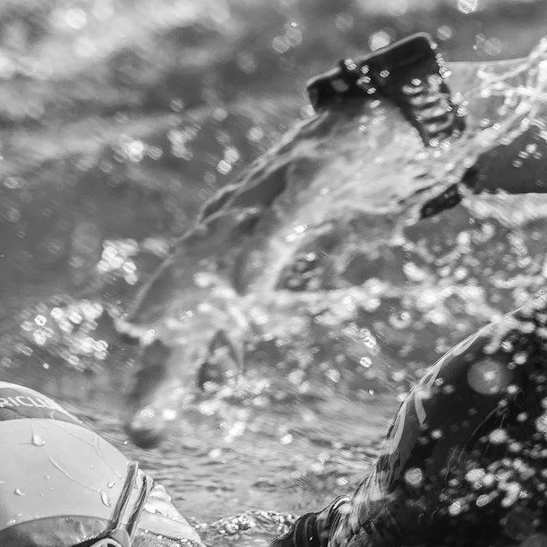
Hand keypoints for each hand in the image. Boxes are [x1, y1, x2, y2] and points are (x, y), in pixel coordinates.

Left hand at [120, 105, 423, 441]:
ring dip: (179, 295)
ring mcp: (270, 194)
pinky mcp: (313, 174)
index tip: (148, 430)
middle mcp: (234, 220)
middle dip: (160, 353)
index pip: (185, 317)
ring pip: (215, 251)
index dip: (165, 372)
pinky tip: (243, 289)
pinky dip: (261, 251)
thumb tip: (212, 379)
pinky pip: (284, 217)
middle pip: (185, 292)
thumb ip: (258, 305)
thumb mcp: (289, 268)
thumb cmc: (347, 191)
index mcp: (227, 246)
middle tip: (142, 413)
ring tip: (144, 337)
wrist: (405, 115)